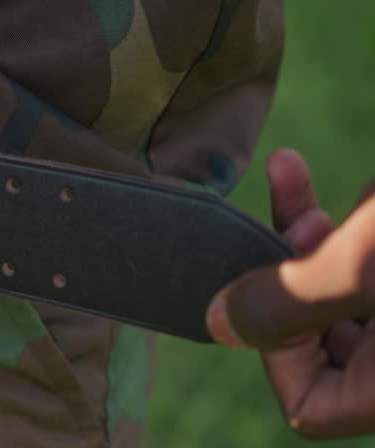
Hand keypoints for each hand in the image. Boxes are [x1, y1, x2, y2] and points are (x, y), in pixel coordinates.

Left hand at [205, 149, 373, 438]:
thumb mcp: (367, 266)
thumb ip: (291, 301)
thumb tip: (217, 326)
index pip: (311, 406)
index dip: (274, 351)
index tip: (269, 285)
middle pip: (321, 344)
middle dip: (289, 276)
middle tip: (295, 215)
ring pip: (338, 293)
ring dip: (307, 234)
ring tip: (290, 173)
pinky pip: (365, 263)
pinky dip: (344, 225)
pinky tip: (310, 171)